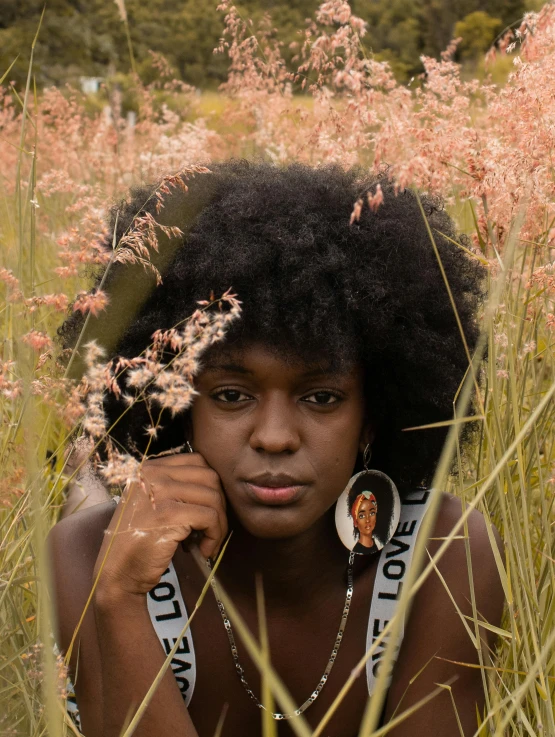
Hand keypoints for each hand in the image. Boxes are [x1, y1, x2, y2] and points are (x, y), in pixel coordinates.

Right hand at [93, 453, 226, 600]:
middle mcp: (153, 474)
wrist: (117, 573)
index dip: (211, 485)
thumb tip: (215, 487)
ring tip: (210, 542)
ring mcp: (160, 492)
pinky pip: (210, 517)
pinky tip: (204, 550)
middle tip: (214, 528)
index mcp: (149, 469)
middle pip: (209, 477)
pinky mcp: (170, 514)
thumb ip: (174, 487)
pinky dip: (215, 536)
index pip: (197, 461)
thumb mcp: (151, 503)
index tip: (210, 508)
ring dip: (219, 524)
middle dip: (220, 504)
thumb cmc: (137, 542)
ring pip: (213, 498)